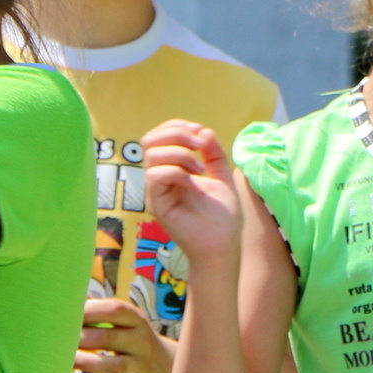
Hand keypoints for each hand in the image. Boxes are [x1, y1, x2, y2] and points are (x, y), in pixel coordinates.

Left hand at [69, 296, 176, 372]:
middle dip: (84, 339)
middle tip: (61, 342)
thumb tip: (69, 295)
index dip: (91, 311)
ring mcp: (142, 369)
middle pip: (111, 338)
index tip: (68, 315)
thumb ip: (100, 312)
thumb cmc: (133, 342)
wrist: (169, 371)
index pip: (116, 310)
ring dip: (87, 364)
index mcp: (137, 322)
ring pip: (115, 366)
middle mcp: (142, 343)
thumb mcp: (126, 324)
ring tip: (66, 363)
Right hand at [141, 120, 241, 261]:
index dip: (176, 127)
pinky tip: (194, 180)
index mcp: (171, 170)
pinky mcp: (157, 205)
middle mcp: (159, 179)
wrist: (223, 245)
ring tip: (200, 168)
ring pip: (152, 155)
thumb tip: (204, 131)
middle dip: (176, 134)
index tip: (200, 132)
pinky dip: (176, 171)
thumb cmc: (222, 217)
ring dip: (180, 153)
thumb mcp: (222, 177)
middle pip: (149, 141)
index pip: (158, 137)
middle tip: (199, 144)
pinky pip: (156, 176)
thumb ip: (214, 154)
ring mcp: (156, 192)